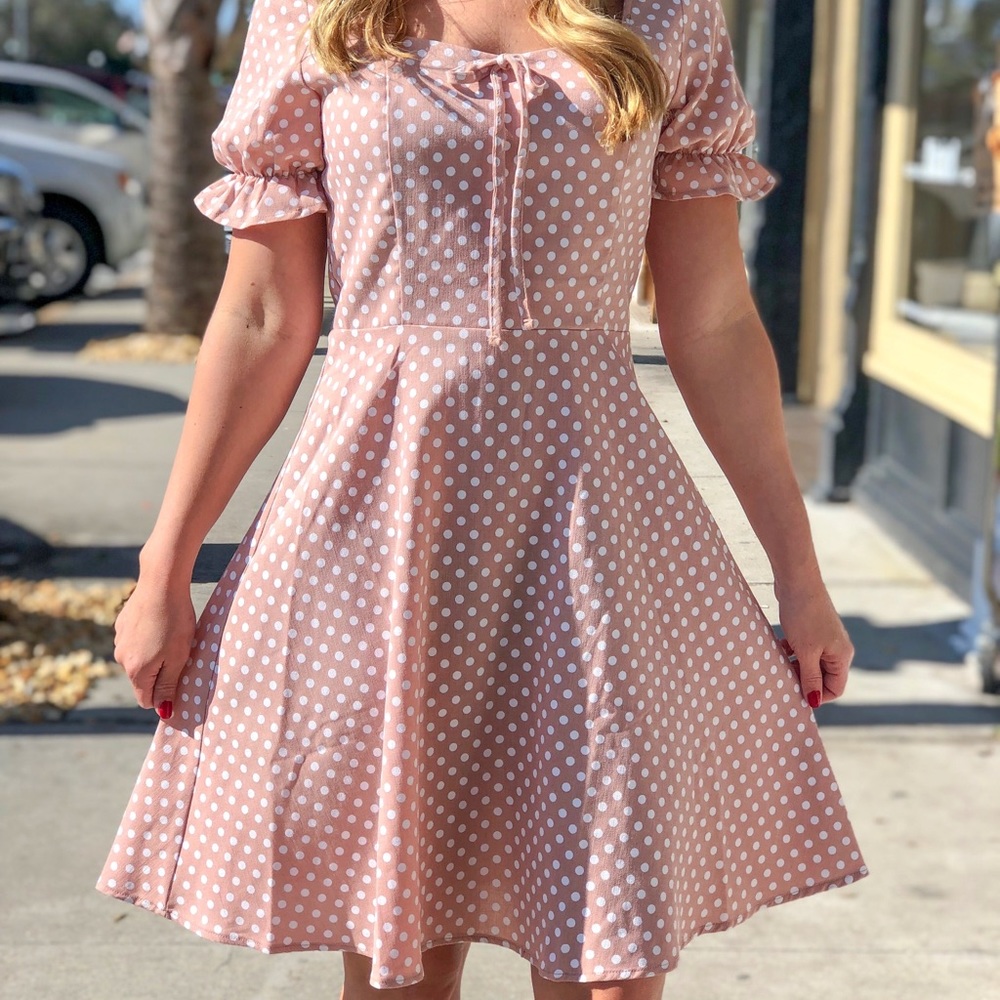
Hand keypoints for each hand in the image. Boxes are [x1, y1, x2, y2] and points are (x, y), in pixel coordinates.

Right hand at [113, 576, 196, 718]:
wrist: (161, 583)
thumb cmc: (175, 621)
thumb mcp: (178, 657)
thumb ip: (168, 686)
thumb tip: (162, 712)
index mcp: (136, 670)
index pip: (146, 699)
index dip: (164, 696)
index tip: (179, 682)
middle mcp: (122, 658)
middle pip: (142, 679)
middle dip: (160, 673)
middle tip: (180, 653)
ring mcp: (119, 640)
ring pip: (139, 658)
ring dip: (154, 654)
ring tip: (172, 635)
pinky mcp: (122, 624)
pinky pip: (136, 640)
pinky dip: (148, 637)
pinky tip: (160, 622)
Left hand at [774, 579, 853, 707]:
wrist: (797, 581)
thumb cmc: (804, 616)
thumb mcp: (806, 652)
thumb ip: (810, 677)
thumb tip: (813, 701)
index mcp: (842, 657)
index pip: (835, 688)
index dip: (816, 694)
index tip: (795, 691)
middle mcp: (837, 649)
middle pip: (822, 677)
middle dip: (803, 679)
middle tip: (783, 676)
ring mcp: (825, 639)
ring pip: (809, 663)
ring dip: (794, 664)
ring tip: (779, 660)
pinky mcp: (811, 630)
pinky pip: (802, 650)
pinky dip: (791, 651)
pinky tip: (780, 645)